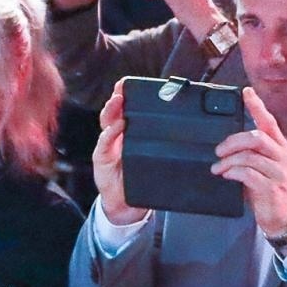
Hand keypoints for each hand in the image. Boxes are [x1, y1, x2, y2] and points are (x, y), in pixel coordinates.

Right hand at [92, 81, 148, 225]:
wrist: (125, 203)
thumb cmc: (138, 177)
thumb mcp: (150, 157)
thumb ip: (159, 143)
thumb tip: (185, 129)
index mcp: (127, 134)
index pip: (125, 111)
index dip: (125, 96)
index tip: (128, 83)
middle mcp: (115, 137)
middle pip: (113, 113)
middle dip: (117, 98)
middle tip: (122, 89)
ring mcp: (107, 146)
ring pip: (107, 123)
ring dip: (111, 111)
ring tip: (118, 100)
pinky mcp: (102, 159)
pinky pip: (104, 144)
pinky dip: (110, 134)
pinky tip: (118, 126)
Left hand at [212, 88, 286, 236]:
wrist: (286, 219)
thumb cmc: (271, 192)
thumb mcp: (264, 168)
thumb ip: (252, 154)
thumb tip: (227, 146)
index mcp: (281, 148)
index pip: (269, 122)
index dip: (257, 106)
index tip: (246, 92)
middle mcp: (282, 157)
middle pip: (256, 137)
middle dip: (233, 141)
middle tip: (219, 151)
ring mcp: (278, 172)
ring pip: (249, 156)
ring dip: (229, 160)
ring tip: (219, 168)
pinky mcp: (271, 188)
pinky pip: (248, 174)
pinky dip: (233, 172)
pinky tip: (227, 176)